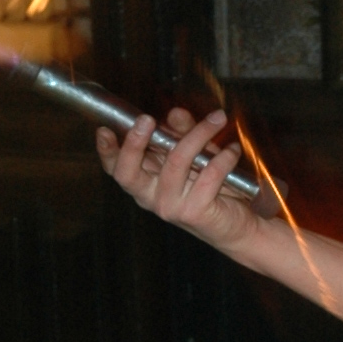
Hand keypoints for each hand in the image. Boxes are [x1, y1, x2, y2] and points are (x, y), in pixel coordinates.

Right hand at [98, 105, 254, 252]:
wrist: (237, 226)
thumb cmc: (211, 188)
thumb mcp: (195, 155)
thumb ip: (182, 133)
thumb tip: (175, 114)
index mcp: (145, 183)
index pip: (117, 169)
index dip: (107, 152)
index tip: (105, 130)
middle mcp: (152, 198)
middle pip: (129, 173)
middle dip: (135, 143)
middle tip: (146, 119)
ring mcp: (171, 207)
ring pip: (177, 161)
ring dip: (199, 133)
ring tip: (217, 119)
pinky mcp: (195, 212)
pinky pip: (208, 174)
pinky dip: (224, 157)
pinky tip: (232, 149)